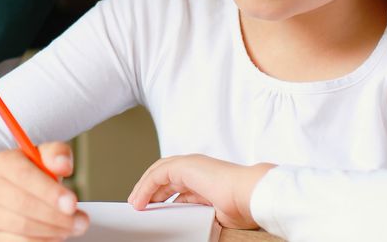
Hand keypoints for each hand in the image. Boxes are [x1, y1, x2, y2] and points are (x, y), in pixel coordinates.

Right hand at [0, 142, 88, 240]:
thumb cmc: (27, 175)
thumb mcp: (43, 157)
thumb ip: (56, 154)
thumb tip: (63, 165)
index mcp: (4, 162)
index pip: (24, 175)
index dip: (49, 191)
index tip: (72, 203)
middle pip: (22, 204)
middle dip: (56, 215)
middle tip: (78, 221)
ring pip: (21, 227)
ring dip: (51, 230)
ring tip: (68, 227)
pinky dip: (41, 241)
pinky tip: (53, 235)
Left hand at [128, 154, 273, 229]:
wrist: (250, 195)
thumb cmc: (242, 206)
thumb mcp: (214, 212)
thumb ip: (199, 211)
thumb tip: (188, 221)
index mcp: (206, 179)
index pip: (179, 186)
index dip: (165, 196)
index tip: (156, 209)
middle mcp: (197, 168)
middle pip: (165, 177)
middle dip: (151, 191)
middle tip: (141, 205)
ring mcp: (190, 164)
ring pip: (158, 173)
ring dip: (144, 188)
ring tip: (136, 203)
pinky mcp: (183, 165)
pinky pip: (156, 175)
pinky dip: (145, 187)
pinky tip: (140, 201)